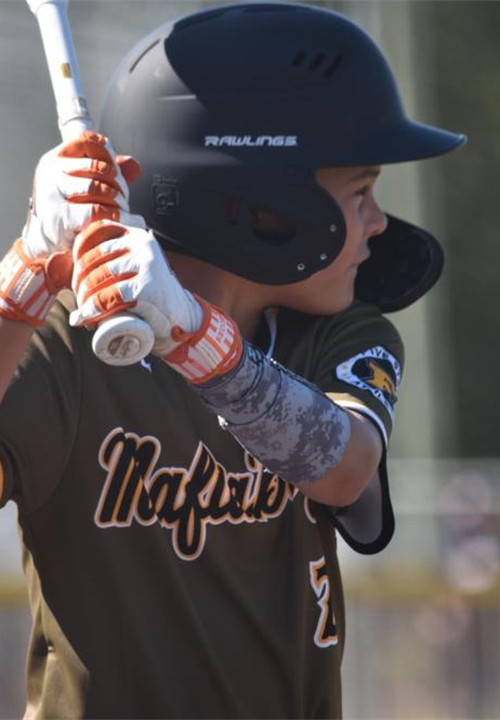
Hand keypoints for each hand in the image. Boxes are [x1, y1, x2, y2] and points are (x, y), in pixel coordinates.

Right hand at [22, 131, 143, 259]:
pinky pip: (97, 210)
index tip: (117, 172)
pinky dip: (114, 216)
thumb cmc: (68, 212)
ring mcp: (52, 194)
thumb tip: (134, 166)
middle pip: (100, 166)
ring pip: (100, 188)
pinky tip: (119, 221)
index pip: (89, 142)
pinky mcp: (60, 218)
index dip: (110, 155)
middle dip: (120, 184)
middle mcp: (51, 173)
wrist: (47, 244)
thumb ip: (109, 173)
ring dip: (119, 202)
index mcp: (56, 160)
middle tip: (124, 198)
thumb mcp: (85, 187)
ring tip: (122, 211)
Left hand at [69, 220, 203, 353]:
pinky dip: (91, 310)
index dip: (78, 253)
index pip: (95, 234)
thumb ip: (118, 257)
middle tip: (79, 300)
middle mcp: (141, 245)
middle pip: (92, 259)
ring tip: (82, 312)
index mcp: (136, 236)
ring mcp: (145, 265)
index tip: (75, 275)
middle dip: (78, 282)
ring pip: (97, 278)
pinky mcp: (145, 288)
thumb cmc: (152, 295)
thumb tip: (75, 262)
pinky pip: (108, 297)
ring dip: (82, 298)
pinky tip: (83, 319)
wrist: (182, 318)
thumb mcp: (137, 267)